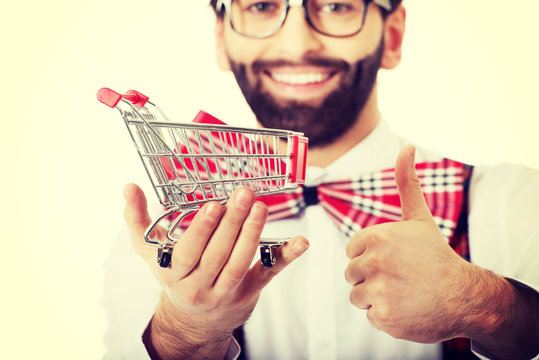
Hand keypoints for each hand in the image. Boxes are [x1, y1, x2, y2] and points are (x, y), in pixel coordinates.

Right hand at [124, 184, 308, 358]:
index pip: (189, 252)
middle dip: (232, 223)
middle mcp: (199, 285)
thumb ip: (138, 220)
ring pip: (240, 263)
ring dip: (253, 234)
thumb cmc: (174, 277)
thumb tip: (128, 187)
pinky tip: (301, 242)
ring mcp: (225, 291)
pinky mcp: (249, 292)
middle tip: (244, 194)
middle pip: (217, 254)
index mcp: (174, 273)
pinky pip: (267, 274)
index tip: (213, 205)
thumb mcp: (150, 253)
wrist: (193, 321)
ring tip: (261, 206)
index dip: (202, 230)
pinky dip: (285, 257)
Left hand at [344, 145, 472, 342]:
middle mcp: (375, 263)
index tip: (395, 259)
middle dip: (372, 277)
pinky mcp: (384, 317)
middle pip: (352, 274)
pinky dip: (386, 315)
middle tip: (401, 277)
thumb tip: (407, 146)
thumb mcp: (418, 217)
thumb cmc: (435, 255)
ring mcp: (379, 291)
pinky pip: (370, 316)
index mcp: (377, 237)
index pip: (353, 251)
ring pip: (357, 296)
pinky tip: (406, 308)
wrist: (462, 296)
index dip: (372, 256)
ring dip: (376, 297)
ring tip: (403, 292)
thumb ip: (406, 183)